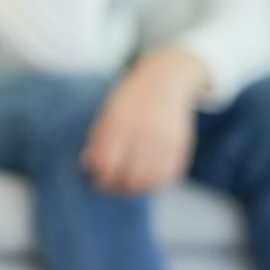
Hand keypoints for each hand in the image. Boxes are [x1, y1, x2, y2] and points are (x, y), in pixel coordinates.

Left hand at [81, 49, 209, 195]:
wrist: (165, 80)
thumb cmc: (131, 99)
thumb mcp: (108, 111)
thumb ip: (98, 139)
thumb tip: (88, 166)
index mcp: (120, 121)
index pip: (108, 162)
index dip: (101, 179)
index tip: (97, 183)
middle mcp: (144, 130)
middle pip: (130, 175)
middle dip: (118, 187)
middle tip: (112, 188)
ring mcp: (165, 138)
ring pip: (150, 179)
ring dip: (137, 189)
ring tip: (128, 187)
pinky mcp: (180, 144)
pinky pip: (168, 175)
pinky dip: (156, 183)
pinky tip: (146, 181)